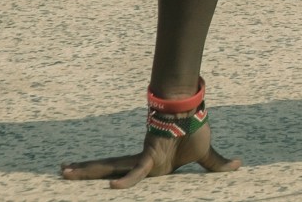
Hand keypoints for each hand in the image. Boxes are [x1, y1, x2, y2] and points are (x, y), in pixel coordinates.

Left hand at [62, 121, 238, 187]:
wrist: (198, 114)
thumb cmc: (198, 130)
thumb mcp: (206, 155)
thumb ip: (216, 164)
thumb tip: (239, 165)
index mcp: (150, 164)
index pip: (123, 170)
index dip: (103, 172)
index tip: (85, 169)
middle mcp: (141, 162)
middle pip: (108, 168)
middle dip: (84, 171)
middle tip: (61, 170)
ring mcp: (142, 159)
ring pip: (110, 168)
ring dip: (87, 170)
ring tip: (63, 170)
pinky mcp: (150, 157)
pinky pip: (137, 173)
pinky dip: (127, 181)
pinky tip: (112, 187)